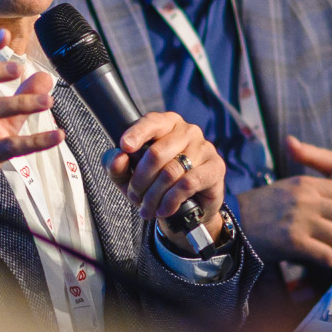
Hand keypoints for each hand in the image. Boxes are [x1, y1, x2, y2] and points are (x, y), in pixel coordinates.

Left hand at [101, 111, 224, 251]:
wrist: (189, 209)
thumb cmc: (156, 184)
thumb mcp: (129, 176)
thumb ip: (116, 166)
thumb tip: (118, 157)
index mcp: (166, 124)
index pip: (151, 122)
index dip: (136, 133)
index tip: (125, 147)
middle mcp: (187, 131)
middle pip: (156, 153)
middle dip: (140, 180)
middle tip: (134, 197)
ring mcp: (204, 147)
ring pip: (170, 172)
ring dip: (153, 195)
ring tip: (147, 208)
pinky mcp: (215, 167)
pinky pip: (187, 184)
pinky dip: (170, 201)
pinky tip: (164, 210)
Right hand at [235, 175, 331, 267]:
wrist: (233, 224)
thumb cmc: (258, 209)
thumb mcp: (285, 188)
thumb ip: (309, 191)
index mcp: (305, 184)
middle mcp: (307, 200)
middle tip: (331, 235)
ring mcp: (302, 221)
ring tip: (322, 247)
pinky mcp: (295, 242)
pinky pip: (327, 255)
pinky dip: (325, 260)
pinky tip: (315, 258)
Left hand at [286, 136, 331, 253]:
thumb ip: (311, 154)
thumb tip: (288, 141)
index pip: (304, 207)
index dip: (289, 207)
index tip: (280, 204)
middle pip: (310, 228)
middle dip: (297, 225)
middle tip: (284, 219)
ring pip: (319, 243)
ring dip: (308, 237)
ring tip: (295, 228)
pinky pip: (329, 251)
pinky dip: (320, 245)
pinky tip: (312, 236)